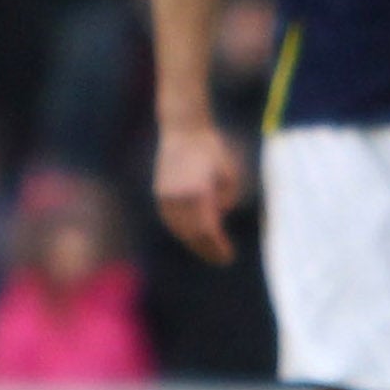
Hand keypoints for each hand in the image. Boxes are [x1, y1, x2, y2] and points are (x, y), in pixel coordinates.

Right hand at [154, 121, 244, 266]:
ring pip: (178, 229)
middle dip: (208, 249)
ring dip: (193, 243)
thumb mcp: (230, 172)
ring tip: (207, 251)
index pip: (208, 230)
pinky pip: (169, 220)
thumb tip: (219, 216)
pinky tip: (190, 236)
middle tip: (222, 260)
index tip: (229, 256)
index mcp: (198, 191)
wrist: (183, 129)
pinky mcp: (160, 192)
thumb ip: (228, 198)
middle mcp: (179, 196)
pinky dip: (180, 231)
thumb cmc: (212, 148)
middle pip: (193, 234)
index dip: (218, 246)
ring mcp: (166, 195)